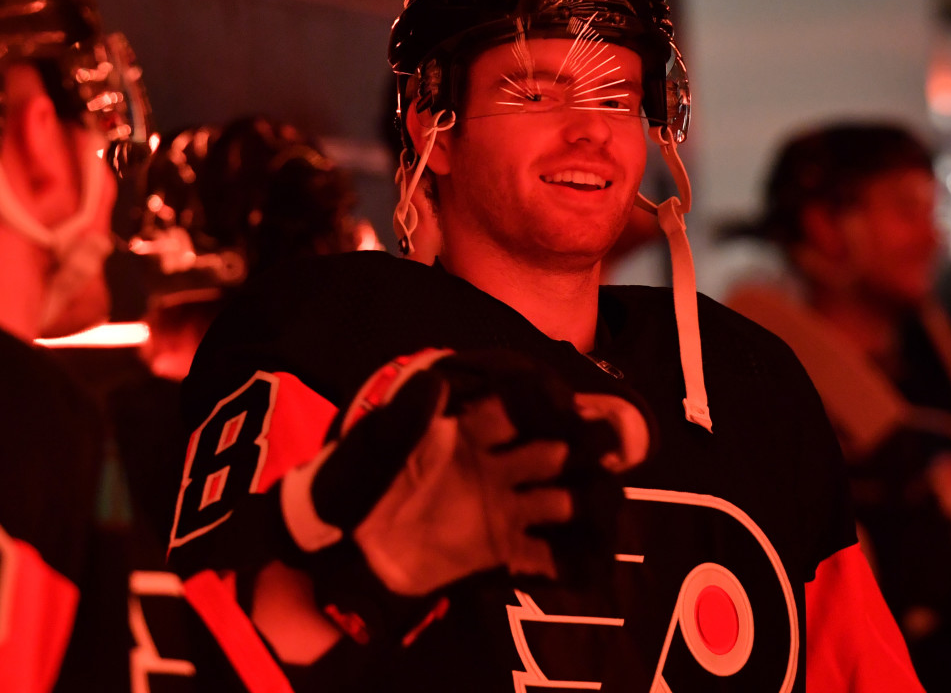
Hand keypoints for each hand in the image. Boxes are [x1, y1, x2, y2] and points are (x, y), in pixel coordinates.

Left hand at [282, 349, 650, 596]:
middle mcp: (497, 461)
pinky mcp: (502, 549)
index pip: (517, 403)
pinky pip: (545, 555)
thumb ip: (401, 420)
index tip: (564, 407)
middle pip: (553, 448)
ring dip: (588, 502)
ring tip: (605, 508)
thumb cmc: (351, 486)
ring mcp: (504, 505)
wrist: (342, 549)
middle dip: (584, 447)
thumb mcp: (369, 450)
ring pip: (562, 498)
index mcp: (467, 427)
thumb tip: (432, 381)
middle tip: (608, 452)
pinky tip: (587, 568)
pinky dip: (569, 563)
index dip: (543, 401)